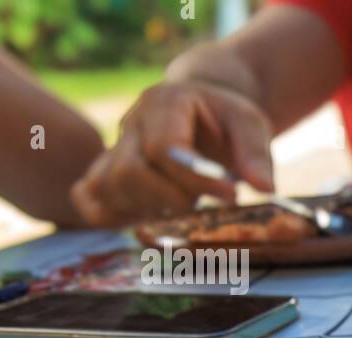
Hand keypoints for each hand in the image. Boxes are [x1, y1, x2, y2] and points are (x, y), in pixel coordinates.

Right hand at [71, 81, 275, 227]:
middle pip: (129, 171)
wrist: (201, 109)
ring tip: (181, 207)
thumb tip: (263, 188)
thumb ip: (256, 154)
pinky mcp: (108, 168)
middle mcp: (132, 122)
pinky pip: (88, 195)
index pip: (164, 148)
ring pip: (108, 186)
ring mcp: (115, 146)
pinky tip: (144, 219)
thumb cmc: (227, 119)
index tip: (230, 195)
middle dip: (169, 198)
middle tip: (201, 205)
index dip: (195, 179)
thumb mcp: (251, 124)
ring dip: (145, 209)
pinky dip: (109, 215)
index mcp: (166, 103)